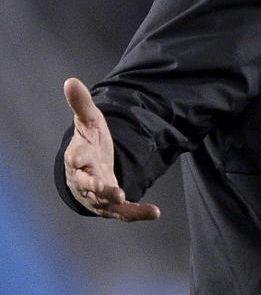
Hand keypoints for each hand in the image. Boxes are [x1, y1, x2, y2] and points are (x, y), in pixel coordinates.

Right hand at [63, 77, 160, 221]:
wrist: (91, 171)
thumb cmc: (89, 145)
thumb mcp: (89, 122)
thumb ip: (82, 105)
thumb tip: (71, 80)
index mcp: (78, 158)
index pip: (74, 158)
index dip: (75, 158)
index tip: (76, 157)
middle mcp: (85, 179)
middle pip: (87, 184)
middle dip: (94, 186)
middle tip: (103, 187)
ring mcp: (98, 195)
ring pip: (104, 201)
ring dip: (114, 200)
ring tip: (124, 197)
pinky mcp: (112, 205)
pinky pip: (124, 212)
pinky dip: (138, 213)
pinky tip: (155, 212)